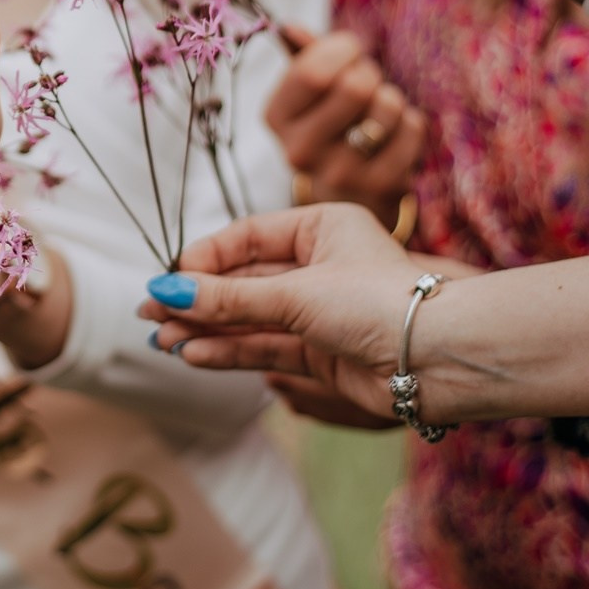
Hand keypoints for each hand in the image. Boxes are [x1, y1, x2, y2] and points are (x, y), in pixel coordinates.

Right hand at [136, 204, 475, 421]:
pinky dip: (230, 350)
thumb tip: (166, 293)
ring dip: (206, 330)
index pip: (246, 237)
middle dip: (197, 301)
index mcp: (322, 227)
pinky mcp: (321, 351)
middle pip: (243, 281)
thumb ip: (229, 299)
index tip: (168, 280)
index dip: (204, 260)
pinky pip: (264, 346)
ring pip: (249, 318)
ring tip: (163, 340)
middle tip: (149, 314)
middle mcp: (319, 265)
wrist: (439, 361)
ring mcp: (319, 310)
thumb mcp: (295, 294)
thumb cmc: (378, 303)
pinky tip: (194, 354)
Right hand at [266, 26, 424, 225]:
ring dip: (390, 96)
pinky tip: (392, 134)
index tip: (350, 48)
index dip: (340, 50)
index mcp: (275, 118)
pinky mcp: (379, 186)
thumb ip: (301, 54)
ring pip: (387, 105)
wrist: (346, 187)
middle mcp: (299, 151)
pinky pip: (413, 127)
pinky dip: (410, 121)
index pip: (312, 74)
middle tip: (367, 79)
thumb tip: (289, 27)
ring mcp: (339, 173)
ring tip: (378, 109)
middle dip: (369, 71)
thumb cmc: (328, 119)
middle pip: (354, 88)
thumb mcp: (308, 89)